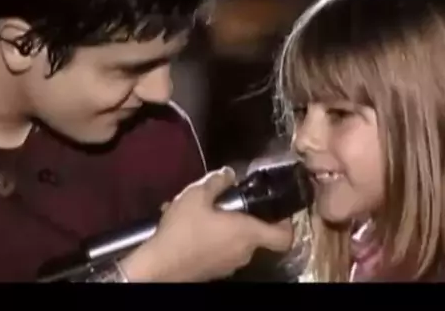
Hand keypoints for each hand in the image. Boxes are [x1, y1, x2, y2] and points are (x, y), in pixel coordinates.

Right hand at [120, 167, 293, 281]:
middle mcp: (244, 253)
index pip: (284, 237)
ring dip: (222, 226)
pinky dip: (210, 238)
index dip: (286, 222)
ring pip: (235, 241)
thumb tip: (230, 173)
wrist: (158, 266)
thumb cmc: (183, 230)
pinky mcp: (213, 271)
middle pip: (256, 234)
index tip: (276, 209)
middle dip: (242, 216)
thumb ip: (217, 180)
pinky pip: (219, 249)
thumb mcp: (197, 195)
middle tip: (224, 201)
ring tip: (199, 211)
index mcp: (248, 234)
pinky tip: (187, 226)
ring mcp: (229, 265)